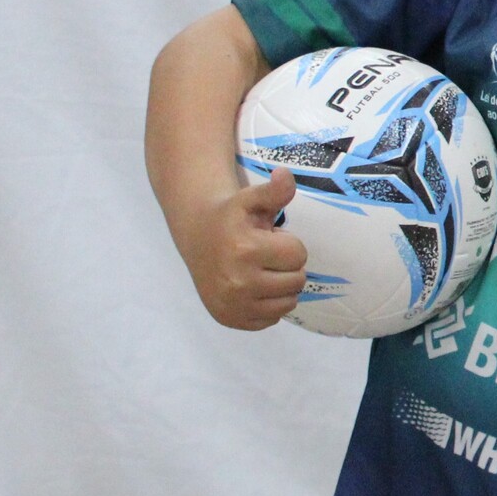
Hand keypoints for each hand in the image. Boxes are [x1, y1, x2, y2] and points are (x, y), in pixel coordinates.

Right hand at [183, 168, 307, 330]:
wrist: (197, 237)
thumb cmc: (230, 217)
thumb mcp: (250, 199)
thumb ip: (274, 191)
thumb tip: (286, 176)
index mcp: (245, 250)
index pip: (299, 255)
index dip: (288, 245)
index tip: (269, 239)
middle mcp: (237, 282)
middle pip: (297, 281)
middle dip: (287, 266)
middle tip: (265, 256)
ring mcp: (232, 304)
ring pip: (288, 303)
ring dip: (282, 287)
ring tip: (261, 271)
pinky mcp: (229, 319)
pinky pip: (271, 319)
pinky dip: (268, 305)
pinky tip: (253, 288)